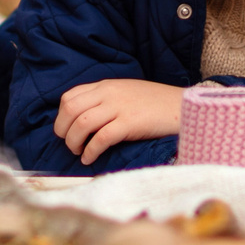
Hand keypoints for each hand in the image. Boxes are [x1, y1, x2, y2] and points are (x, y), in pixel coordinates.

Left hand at [55, 79, 183, 164]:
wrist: (183, 106)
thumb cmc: (155, 103)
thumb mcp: (126, 92)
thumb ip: (105, 100)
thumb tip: (82, 118)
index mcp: (106, 86)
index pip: (69, 97)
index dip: (61, 116)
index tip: (65, 129)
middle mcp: (109, 94)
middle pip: (70, 109)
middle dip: (63, 130)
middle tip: (69, 144)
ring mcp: (120, 107)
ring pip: (81, 123)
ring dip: (74, 142)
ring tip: (79, 153)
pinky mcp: (130, 123)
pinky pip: (101, 138)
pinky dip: (90, 151)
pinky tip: (90, 158)